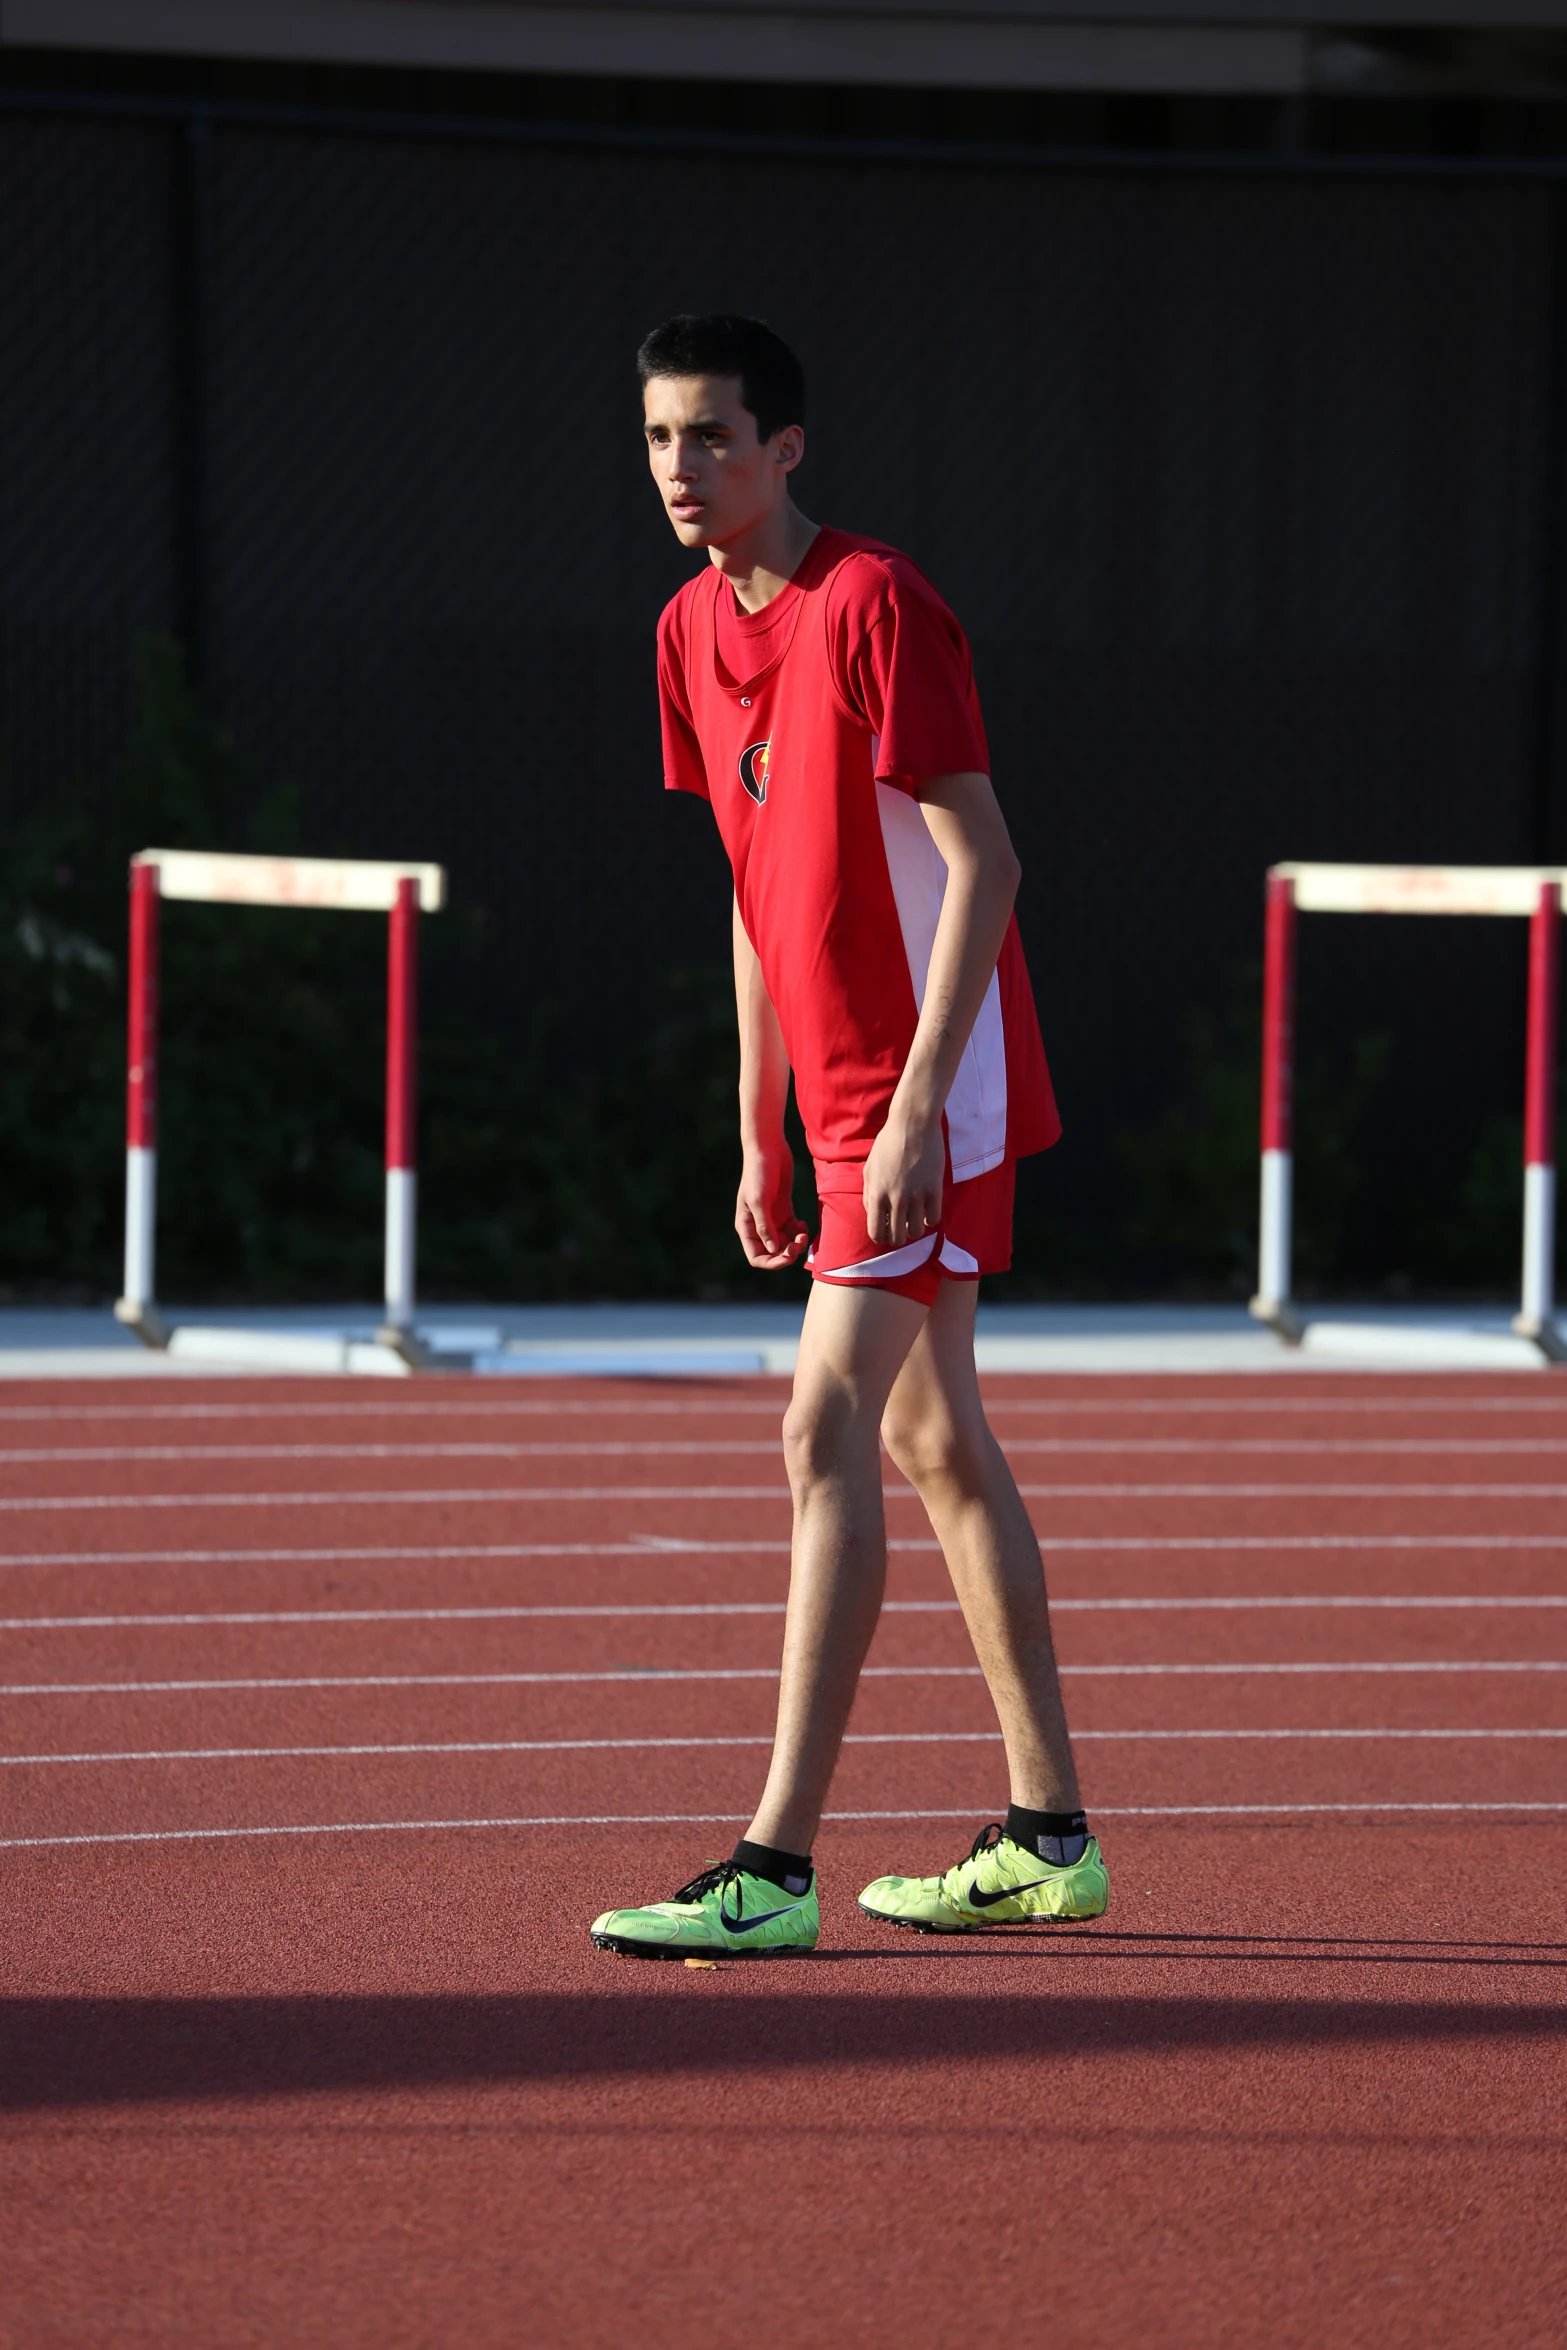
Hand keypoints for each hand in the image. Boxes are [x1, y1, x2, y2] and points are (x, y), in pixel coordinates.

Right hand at [736, 1140, 809, 1269]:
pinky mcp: (785, 1210)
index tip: (787, 1256)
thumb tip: (773, 1250)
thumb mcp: (759, 1200)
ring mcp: (772, 1219)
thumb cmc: (758, 1173)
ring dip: (796, 1244)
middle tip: (798, 1244)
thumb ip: (765, 1226)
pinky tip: (803, 1224)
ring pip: (785, 1243)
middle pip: (773, 1253)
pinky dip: (800, 1232)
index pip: (756, 1257)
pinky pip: (793, 1230)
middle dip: (787, 1254)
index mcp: (746, 1227)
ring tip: (803, 1233)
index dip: (771, 1263)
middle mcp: (758, 1226)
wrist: (768, 1149)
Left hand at [862, 1112, 944, 1251]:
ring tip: (914, 1217)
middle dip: (898, 1236)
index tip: (885, 1232)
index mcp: (876, 1194)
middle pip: (897, 1237)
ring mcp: (916, 1195)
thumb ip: (868, 1194)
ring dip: (915, 1228)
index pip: (876, 1232)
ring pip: (917, 1232)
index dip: (880, 1237)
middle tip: (901, 1226)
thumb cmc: (888, 1144)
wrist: (912, 1124)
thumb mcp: (869, 1168)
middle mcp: (896, 1199)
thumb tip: (873, 1214)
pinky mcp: (934, 1189)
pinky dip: (930, 1219)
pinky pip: (934, 1218)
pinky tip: (927, 1209)